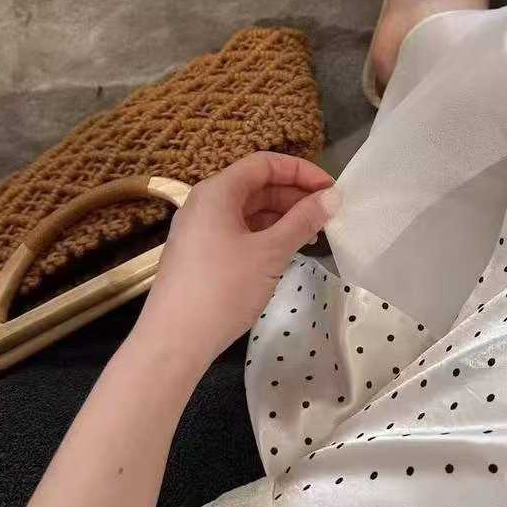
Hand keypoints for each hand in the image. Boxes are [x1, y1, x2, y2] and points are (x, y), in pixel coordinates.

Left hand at [132, 153, 337, 374]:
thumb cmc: (223, 288)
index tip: (330, 189)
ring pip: (248, 212)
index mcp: (217, 192)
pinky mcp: (200, 256)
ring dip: (282, 218)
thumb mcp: (270, 252)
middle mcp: (205, 204)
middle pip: (256, 186)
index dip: (300, 171)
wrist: (174, 342)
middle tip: (327, 215)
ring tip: (312, 235)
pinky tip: (284, 252)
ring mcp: (200, 231)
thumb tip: (332, 197)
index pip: (264, 164)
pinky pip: (238, 232)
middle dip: (294, 196)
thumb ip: (302, 221)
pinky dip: (264, 236)